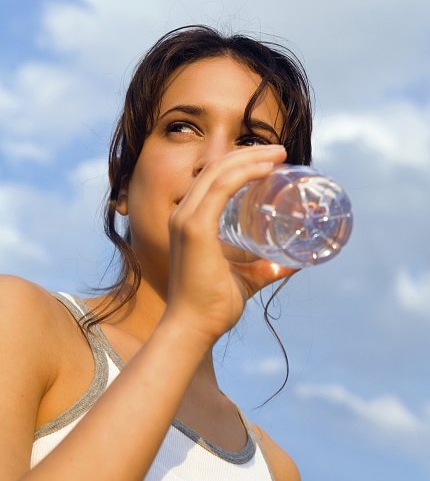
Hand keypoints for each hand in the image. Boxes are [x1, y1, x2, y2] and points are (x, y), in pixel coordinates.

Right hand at [163, 145, 295, 346]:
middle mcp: (184, 214)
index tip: (271, 162)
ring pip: (218, 172)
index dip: (241, 164)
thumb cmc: (214, 305)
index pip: (213, 179)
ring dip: (250, 157)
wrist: (194, 328)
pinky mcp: (195, 227)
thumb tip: (292, 263)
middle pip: (216, 168)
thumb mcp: (247, 278)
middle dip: (249, 154)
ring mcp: (186, 219)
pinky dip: (245, 173)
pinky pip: (221, 187)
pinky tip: (266, 170)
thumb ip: (265, 268)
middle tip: (280, 152)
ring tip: (279, 155)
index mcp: (190, 221)